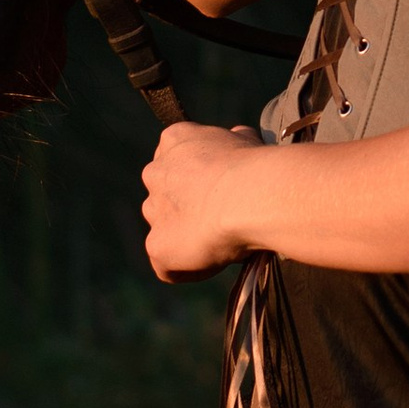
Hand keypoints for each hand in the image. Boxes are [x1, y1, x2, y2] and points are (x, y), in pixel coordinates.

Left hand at [141, 119, 267, 278]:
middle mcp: (155, 173)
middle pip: (167, 197)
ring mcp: (153, 210)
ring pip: (166, 231)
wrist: (251, 196)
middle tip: (225, 219)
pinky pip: (169, 266)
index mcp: (174, 140)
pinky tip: (219, 261)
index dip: (203, 180)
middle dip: (190, 209)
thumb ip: (233, 143)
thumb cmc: (255, 166)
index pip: (180, 162)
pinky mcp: (156, 247)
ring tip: (224, 242)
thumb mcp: (246, 141)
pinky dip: (191, 269)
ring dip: (189, 239)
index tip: (225, 189)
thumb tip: (239, 138)